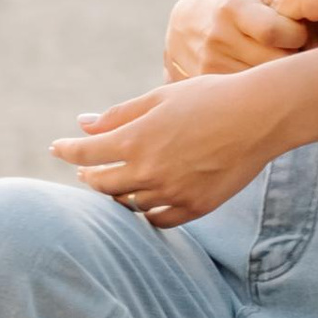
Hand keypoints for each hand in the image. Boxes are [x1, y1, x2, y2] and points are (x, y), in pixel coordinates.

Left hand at [53, 74, 283, 226]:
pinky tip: (146, 202)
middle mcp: (148, 171)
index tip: (56, 148)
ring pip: (129, 204)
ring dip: (118, 194)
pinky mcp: (195, 207)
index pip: (86, 153)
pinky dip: (147, 212)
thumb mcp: (160, 97)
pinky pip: (159, 219)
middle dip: (90, 175)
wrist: (260, 116)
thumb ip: (119, 115)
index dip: (67, 150)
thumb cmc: (209, 97)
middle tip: (88, 169)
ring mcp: (172, 193)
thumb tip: (83, 124)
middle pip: (102, 185)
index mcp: (135, 140)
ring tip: (118, 184)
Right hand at [164, 0, 312, 80]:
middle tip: (302, 52)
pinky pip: (249, 94)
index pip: (275, 31)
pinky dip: (264, 89)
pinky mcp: (208, 85)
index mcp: (232, 8)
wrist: (181, 24)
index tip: (301, 32)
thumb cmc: (229, 3)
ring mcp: (211, 65)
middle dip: (296, 58)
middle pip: (275, 62)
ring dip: (282, 76)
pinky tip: (265, 77)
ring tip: (282, 62)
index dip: (297, 34)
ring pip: (265, 83)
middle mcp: (218, 38)